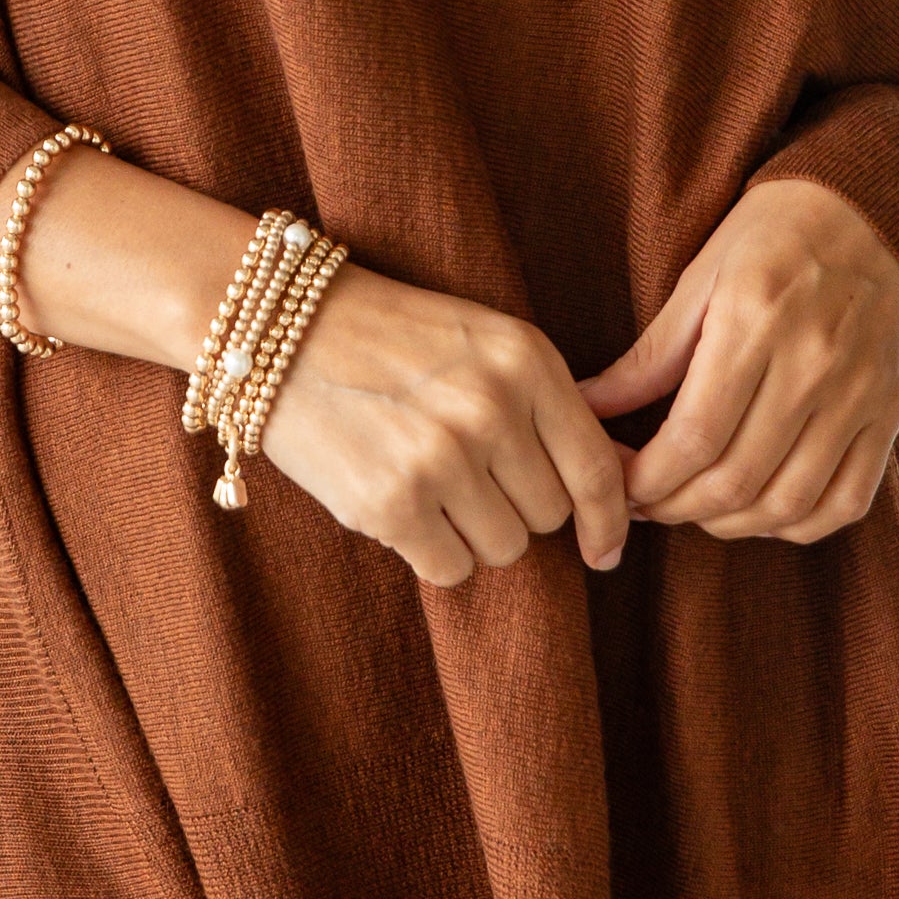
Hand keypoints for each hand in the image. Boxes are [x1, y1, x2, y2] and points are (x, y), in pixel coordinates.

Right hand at [261, 267, 631, 589]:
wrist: (278, 329)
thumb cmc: (391, 338)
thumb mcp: (485, 343)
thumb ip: (549, 407)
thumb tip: (620, 486)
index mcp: (526, 360)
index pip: (598, 467)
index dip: (610, 521)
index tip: (607, 550)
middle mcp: (492, 408)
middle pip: (549, 516)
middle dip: (517, 506)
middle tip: (466, 473)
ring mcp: (441, 459)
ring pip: (504, 548)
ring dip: (473, 532)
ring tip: (428, 483)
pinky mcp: (391, 505)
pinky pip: (450, 569)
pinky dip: (431, 552)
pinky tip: (401, 506)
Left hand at [578, 181, 898, 546]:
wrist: (880, 206)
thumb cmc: (777, 232)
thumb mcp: (702, 274)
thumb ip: (649, 355)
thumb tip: (584, 408)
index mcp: (756, 320)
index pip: (692, 438)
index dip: (643, 479)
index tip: (616, 482)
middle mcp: (815, 364)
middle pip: (734, 481)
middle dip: (672, 508)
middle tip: (643, 502)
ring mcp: (860, 394)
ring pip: (787, 504)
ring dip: (728, 525)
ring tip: (694, 507)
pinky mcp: (890, 413)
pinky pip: (846, 502)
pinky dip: (796, 524)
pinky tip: (759, 509)